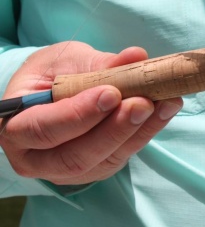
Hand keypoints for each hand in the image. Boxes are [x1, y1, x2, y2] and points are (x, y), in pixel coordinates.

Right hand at [0, 42, 182, 184]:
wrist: (55, 90)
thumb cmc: (53, 74)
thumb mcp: (68, 60)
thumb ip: (99, 64)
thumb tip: (136, 57)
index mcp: (15, 127)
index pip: (43, 129)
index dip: (79, 115)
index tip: (112, 94)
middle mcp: (35, 158)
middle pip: (75, 156)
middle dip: (114, 129)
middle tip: (143, 103)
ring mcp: (67, 170)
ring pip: (104, 160)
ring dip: (138, 131)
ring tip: (164, 102)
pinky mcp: (98, 168)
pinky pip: (124, 155)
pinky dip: (148, 131)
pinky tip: (167, 108)